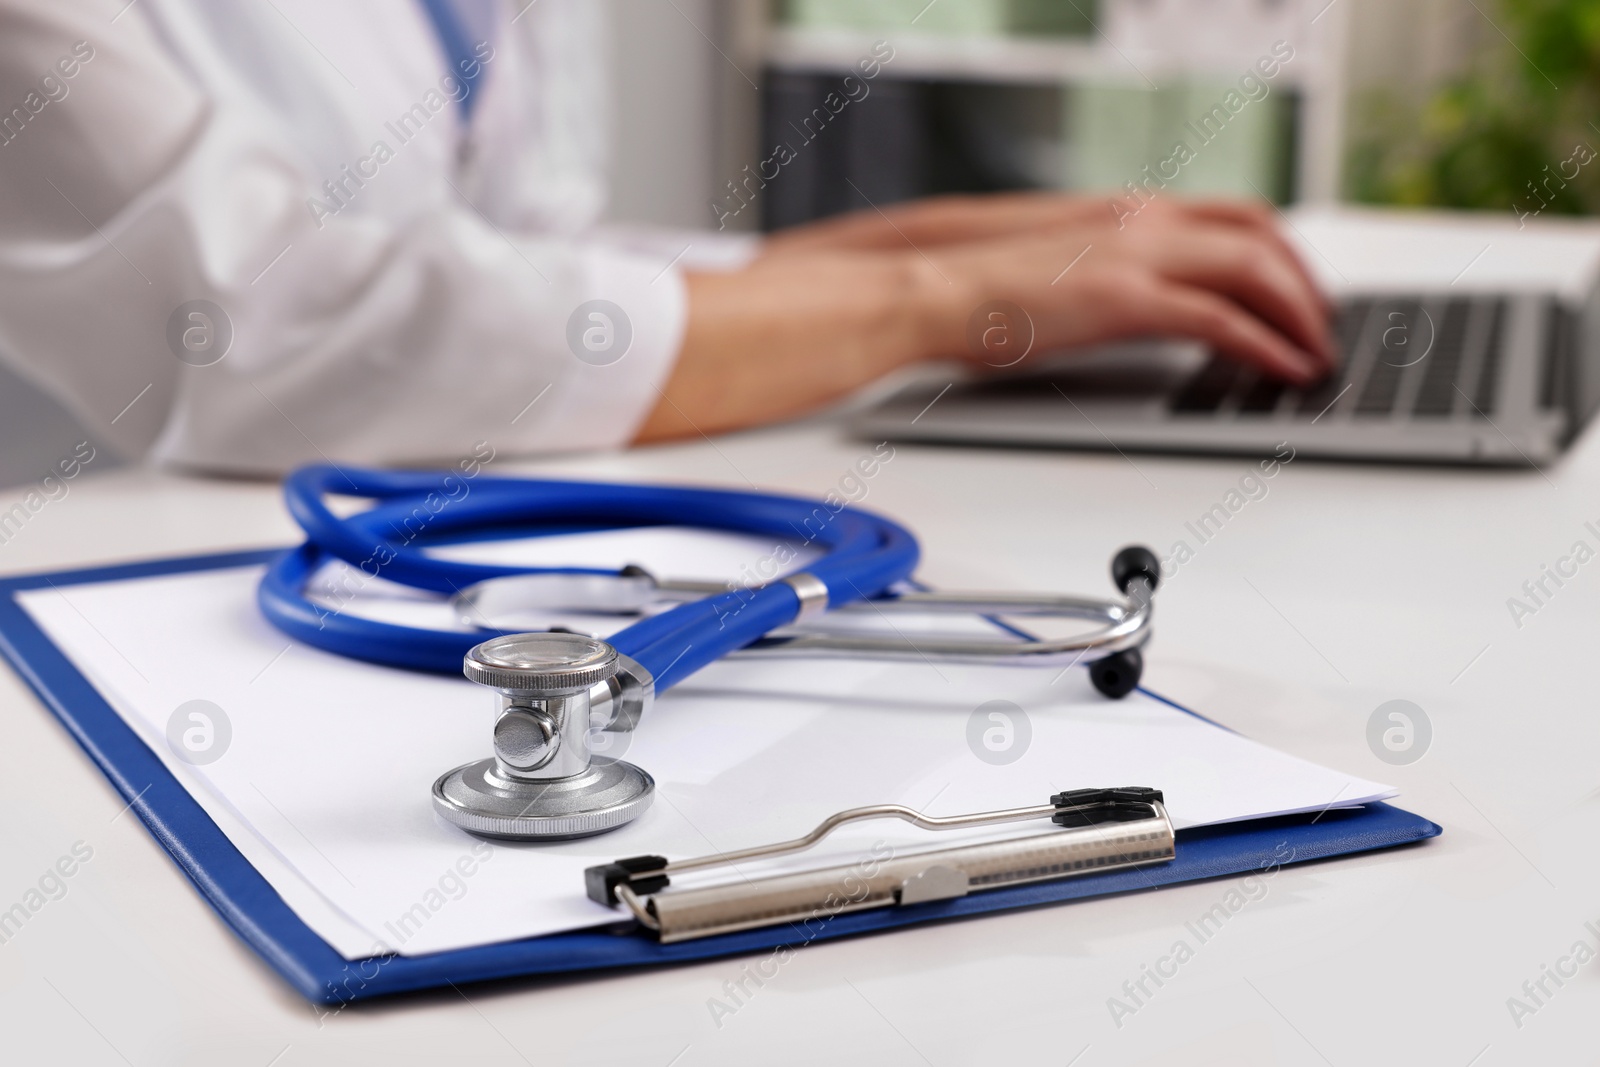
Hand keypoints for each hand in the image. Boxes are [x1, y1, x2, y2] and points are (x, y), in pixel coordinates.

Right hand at [907, 198, 1334, 383]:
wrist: (937, 290)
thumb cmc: (985, 291)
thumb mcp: (1067, 270)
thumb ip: (1116, 272)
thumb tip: (1145, 303)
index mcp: (1132, 212)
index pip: (1239, 217)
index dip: (1284, 255)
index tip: (1301, 291)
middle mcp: (1145, 221)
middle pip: (1262, 237)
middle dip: (1306, 285)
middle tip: (1323, 329)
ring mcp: (1138, 255)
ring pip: (1256, 271)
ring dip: (1299, 315)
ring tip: (1316, 355)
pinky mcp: (1126, 300)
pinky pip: (1221, 321)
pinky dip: (1266, 345)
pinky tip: (1285, 370)